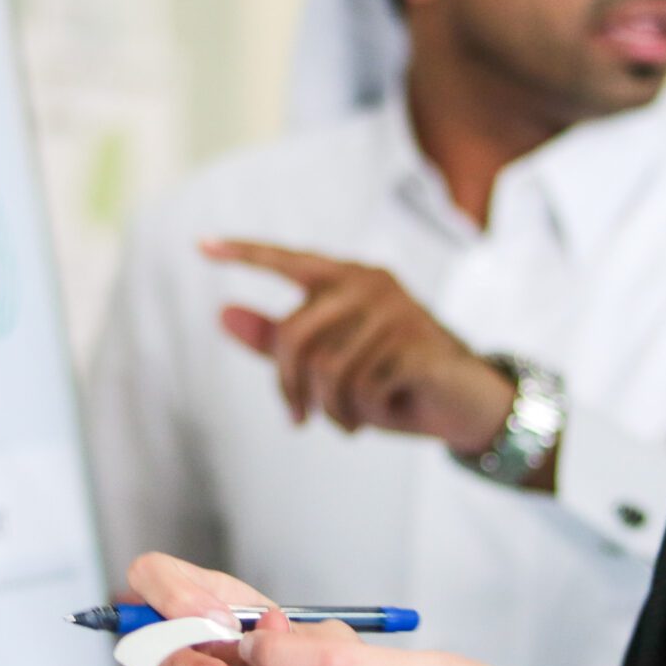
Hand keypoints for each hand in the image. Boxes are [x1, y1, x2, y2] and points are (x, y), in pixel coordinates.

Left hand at [203, 239, 516, 453]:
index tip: (201, 245)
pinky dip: (363, 413)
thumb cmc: (393, 381)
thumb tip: (222, 312)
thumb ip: (278, 339)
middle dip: (290, 388)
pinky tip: (382, 411)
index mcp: (347, 278)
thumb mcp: (331, 363)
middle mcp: (370, 283)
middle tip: (297, 420)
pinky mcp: (415, 344)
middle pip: (294, 338)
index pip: (287, 260)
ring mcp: (395, 311)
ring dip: (330, 409)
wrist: (465, 404)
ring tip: (347, 421)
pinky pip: (362, 389)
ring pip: (327, 371)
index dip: (245, 253)